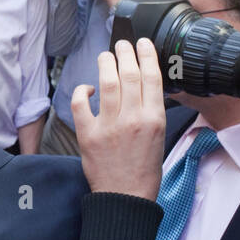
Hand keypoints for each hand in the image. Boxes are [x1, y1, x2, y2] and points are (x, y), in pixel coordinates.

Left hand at [71, 38, 165, 199]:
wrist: (125, 196)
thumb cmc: (144, 169)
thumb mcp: (159, 136)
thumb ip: (150, 110)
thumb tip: (141, 84)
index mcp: (153, 119)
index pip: (151, 77)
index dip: (146, 55)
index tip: (142, 43)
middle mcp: (132, 119)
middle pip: (128, 74)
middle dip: (125, 53)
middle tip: (122, 44)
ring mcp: (108, 126)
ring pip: (106, 82)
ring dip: (105, 63)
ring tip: (106, 56)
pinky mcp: (88, 134)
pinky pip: (80, 103)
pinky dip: (82, 91)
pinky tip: (88, 88)